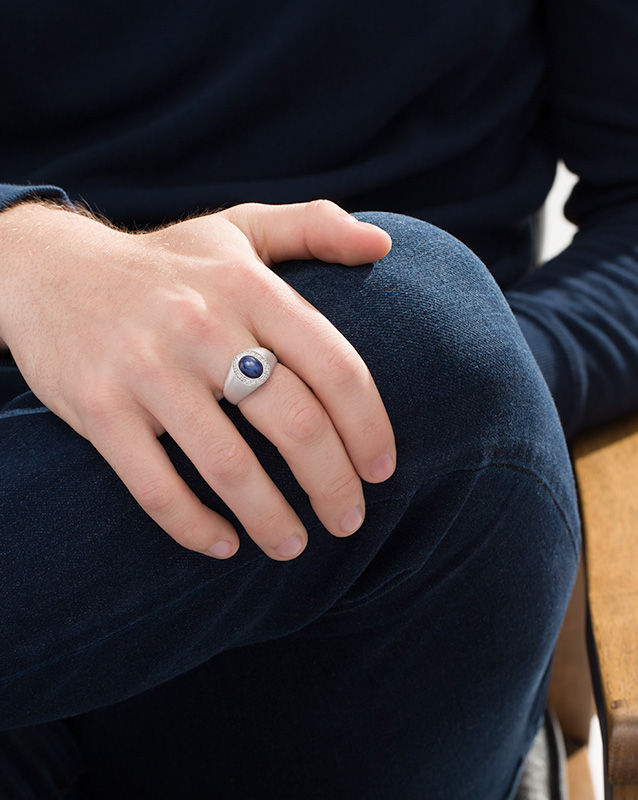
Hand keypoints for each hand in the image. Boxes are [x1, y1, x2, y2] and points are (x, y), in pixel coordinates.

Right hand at [0, 199, 394, 559]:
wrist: (48, 269)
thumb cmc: (168, 262)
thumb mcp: (240, 228)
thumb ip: (315, 227)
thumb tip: (384, 247)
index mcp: (249, 287)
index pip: (335, 367)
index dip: (370, 428)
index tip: (383, 469)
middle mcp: (202, 325)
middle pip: (294, 423)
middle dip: (334, 485)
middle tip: (350, 519)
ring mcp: (146, 368)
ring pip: (228, 466)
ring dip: (272, 520)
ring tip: (294, 545)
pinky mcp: (97, 407)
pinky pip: (155, 486)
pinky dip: (195, 527)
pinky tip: (224, 545)